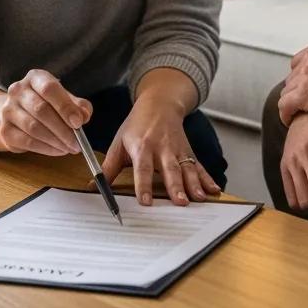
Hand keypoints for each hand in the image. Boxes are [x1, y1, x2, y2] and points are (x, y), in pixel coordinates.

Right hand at [0, 69, 91, 156]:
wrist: (17, 114)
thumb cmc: (47, 104)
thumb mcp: (63, 98)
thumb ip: (77, 105)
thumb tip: (84, 116)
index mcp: (35, 78)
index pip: (49, 88)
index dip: (65, 106)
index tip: (78, 122)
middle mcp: (18, 90)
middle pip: (41, 110)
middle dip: (63, 129)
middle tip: (77, 143)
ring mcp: (8, 110)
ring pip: (34, 128)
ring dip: (55, 141)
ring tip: (69, 148)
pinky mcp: (5, 130)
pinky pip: (27, 141)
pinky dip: (46, 149)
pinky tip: (58, 150)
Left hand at [100, 95, 221, 206]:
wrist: (159, 103)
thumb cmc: (137, 125)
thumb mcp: (119, 142)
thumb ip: (109, 166)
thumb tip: (93, 186)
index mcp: (142, 146)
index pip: (142, 168)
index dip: (143, 185)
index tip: (145, 202)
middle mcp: (162, 148)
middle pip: (169, 169)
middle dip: (175, 186)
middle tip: (180, 203)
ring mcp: (178, 150)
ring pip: (187, 169)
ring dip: (194, 184)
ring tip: (200, 199)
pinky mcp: (188, 152)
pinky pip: (199, 167)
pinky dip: (207, 179)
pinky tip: (214, 191)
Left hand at [278, 37, 307, 126]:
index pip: (303, 60)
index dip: (305, 76)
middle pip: (293, 75)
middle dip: (298, 89)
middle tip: (304, 103)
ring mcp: (305, 75)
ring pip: (287, 91)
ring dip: (292, 102)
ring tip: (298, 114)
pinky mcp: (302, 94)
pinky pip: (284, 105)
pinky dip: (285, 114)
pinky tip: (290, 121)